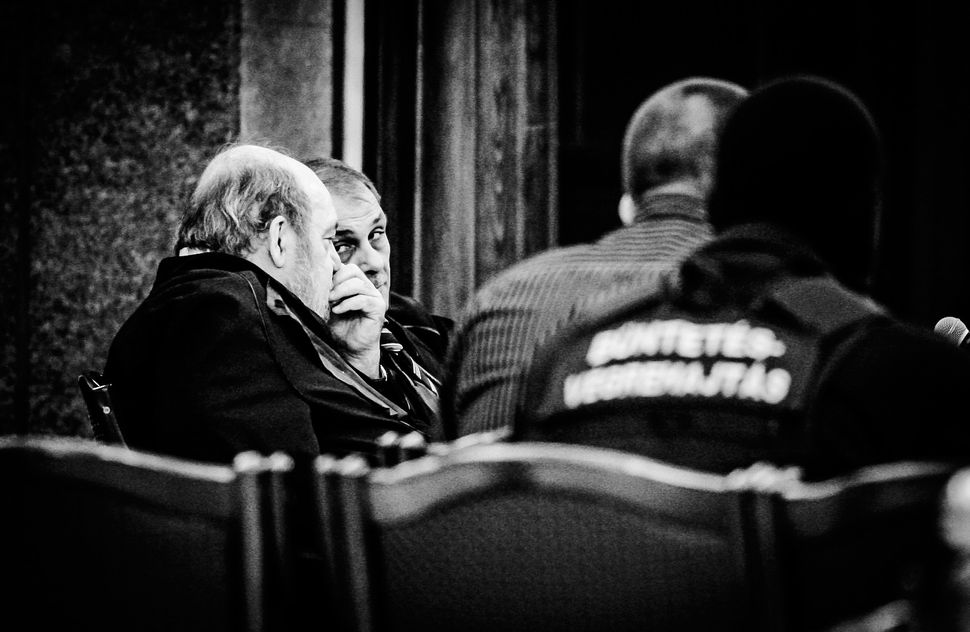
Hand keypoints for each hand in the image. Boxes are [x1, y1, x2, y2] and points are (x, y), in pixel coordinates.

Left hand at [327, 263, 385, 377]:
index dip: (333, 274)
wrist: (350, 349)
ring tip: (330, 303)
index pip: (346, 268)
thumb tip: (314, 278)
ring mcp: (374, 297)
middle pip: (353, 270)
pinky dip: (348, 304)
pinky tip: (337, 311)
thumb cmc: (339, 328)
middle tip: (326, 295)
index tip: (321, 286)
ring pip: (358, 284)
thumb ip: (326, 292)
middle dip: (336, 281)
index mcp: (356, 284)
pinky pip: (363, 299)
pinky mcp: (378, 308)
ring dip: (341, 292)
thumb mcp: (328, 306)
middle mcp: (367, 288)